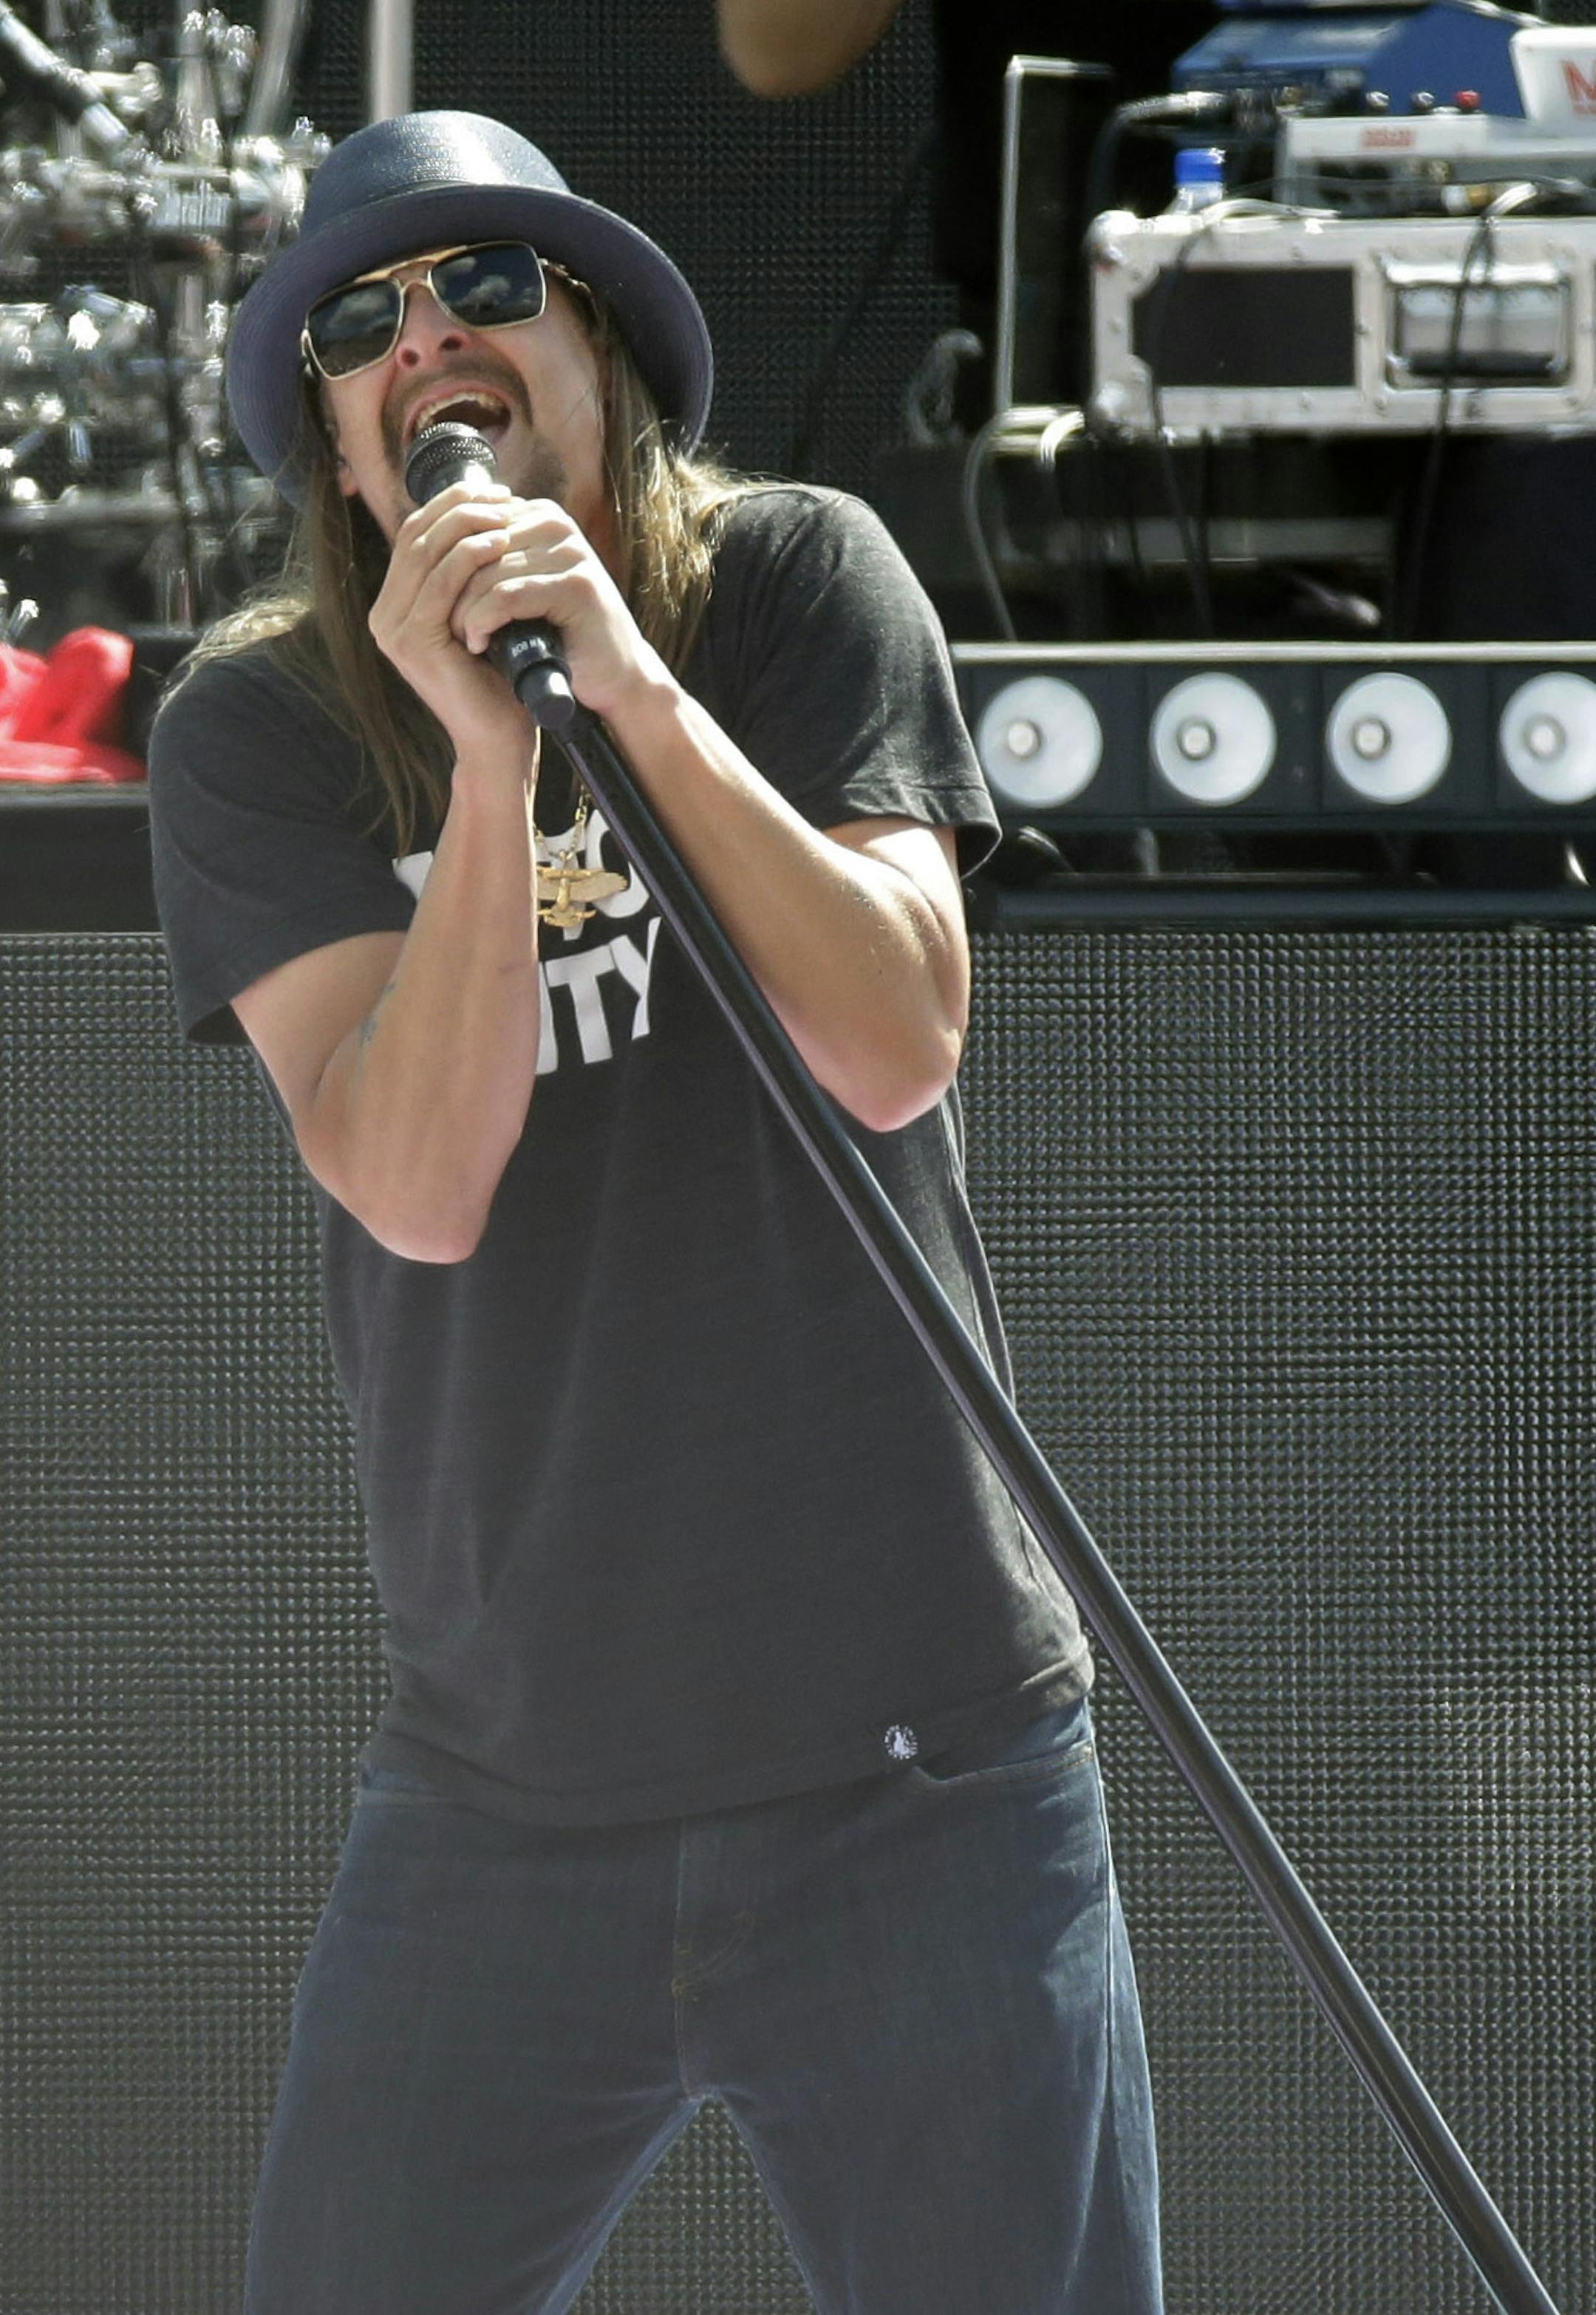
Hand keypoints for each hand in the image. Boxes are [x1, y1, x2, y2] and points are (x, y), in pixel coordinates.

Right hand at [366, 479, 539, 773]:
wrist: (498, 740)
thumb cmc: (498, 681)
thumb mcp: (479, 617)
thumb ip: (468, 579)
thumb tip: (488, 517)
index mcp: (394, 607)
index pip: (415, 535)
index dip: (453, 504)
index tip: (497, 493)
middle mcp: (384, 616)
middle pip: (416, 535)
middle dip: (461, 506)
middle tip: (506, 495)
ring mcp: (393, 630)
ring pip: (426, 552)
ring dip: (469, 524)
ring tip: (509, 513)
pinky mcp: (413, 642)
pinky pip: (442, 583)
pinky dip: (471, 557)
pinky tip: (501, 544)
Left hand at [446, 494, 673, 725]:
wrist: (612, 675)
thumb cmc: (561, 636)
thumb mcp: (521, 587)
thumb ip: (491, 561)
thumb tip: (426, 548)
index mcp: (539, 516)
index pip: (471, 522)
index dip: (443, 562)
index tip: (431, 599)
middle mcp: (556, 524)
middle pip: (475, 544)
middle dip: (449, 587)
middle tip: (437, 623)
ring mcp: (570, 552)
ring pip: (488, 571)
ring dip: (463, 609)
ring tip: (458, 638)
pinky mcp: (576, 585)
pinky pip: (509, 595)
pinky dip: (484, 621)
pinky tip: (477, 644)